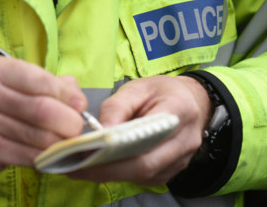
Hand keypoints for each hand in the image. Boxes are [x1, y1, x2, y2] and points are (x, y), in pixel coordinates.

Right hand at [0, 56, 85, 195]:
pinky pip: (29, 155)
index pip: (40, 79)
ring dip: (61, 142)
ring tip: (66, 143)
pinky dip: (46, 157)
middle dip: (69, 121)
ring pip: (39, 135)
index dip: (67, 94)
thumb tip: (75, 92)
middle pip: (43, 109)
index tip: (79, 104)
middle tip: (76, 128)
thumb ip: (41, 83)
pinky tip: (50, 155)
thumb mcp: (2, 86)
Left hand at [67, 75, 211, 185]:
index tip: (87, 151)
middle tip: (76, 166)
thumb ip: (117, 106)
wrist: (190, 101)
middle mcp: (185, 139)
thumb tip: (100, 131)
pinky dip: (121, 174)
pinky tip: (102, 166)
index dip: (116, 149)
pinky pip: (145, 178)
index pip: (147, 137)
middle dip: (107, 169)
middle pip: (144, 164)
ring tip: (82, 166)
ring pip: (143, 175)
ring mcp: (181, 159)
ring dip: (111, 174)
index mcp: (178, 110)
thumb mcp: (137, 87)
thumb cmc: (161, 92)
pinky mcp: (172, 170)